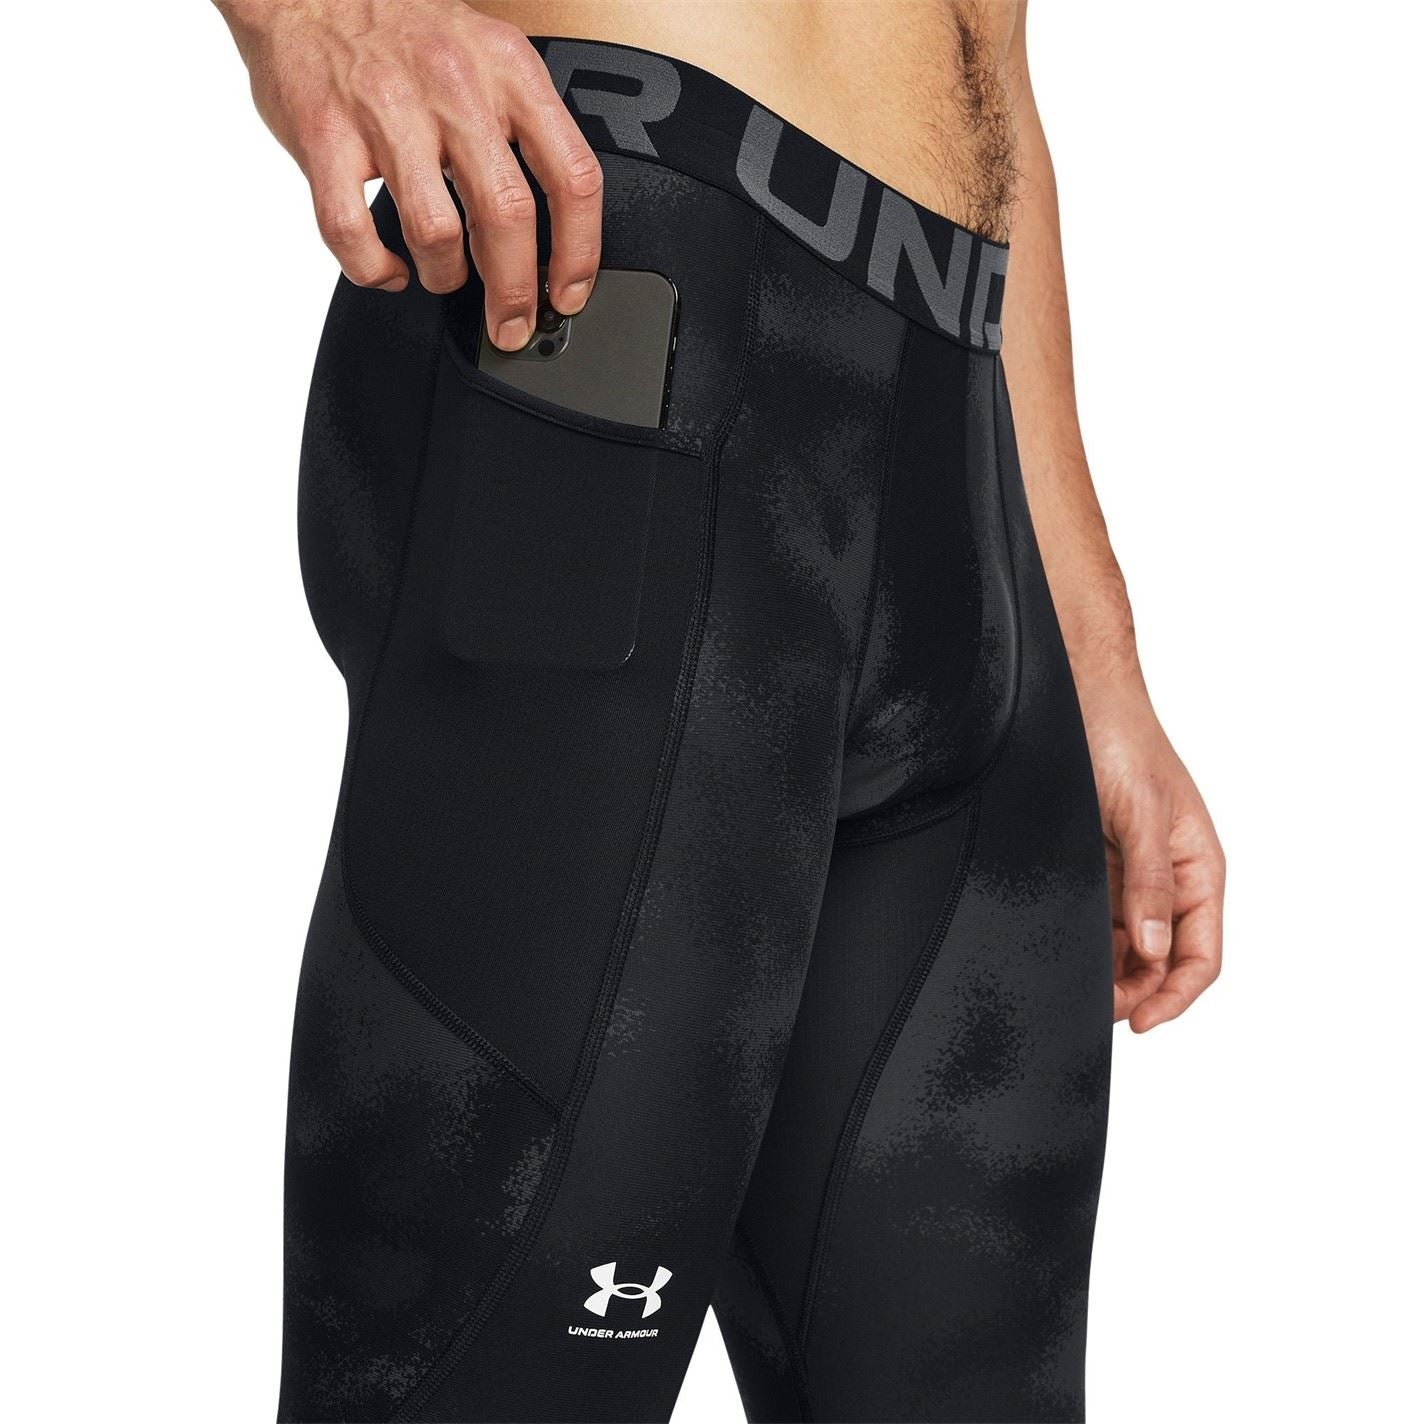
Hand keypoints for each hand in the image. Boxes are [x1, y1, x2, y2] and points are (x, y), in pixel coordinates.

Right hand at [214, 0, 602, 345]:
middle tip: (511, 323)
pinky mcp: (325, 135)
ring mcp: (386, 110)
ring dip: (444, 276)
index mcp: (508, 69)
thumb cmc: (402, 29)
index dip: (579, 252)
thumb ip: (525, 127)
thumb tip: (559, 229)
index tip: (569, 293)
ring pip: (435, 231)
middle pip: (507, 215)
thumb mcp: (488, 53)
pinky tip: (388, 269)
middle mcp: (453, 86)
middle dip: (515, 290)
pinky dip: (374, 270)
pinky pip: (352, 231)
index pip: (571, 176)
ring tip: (442, 276)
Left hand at [1079, 681, 1224, 1031]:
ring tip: (1074, 989)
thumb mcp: (1142, 812)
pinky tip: (1063, 953)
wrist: (1079, 696)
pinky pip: (1097, 918)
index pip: (1200, 954)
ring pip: (1126, 946)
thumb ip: (1148, 882)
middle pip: (1160, 960)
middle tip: (1094, 1009)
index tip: (1141, 1022)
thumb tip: (1155, 948)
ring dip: (1108, 971)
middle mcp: (1166, 880)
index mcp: (1197, 869)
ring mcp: (1129, 876)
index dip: (1174, 995)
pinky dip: (1086, 941)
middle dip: (1134, 992)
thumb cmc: (1124, 740)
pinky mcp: (1095, 867)